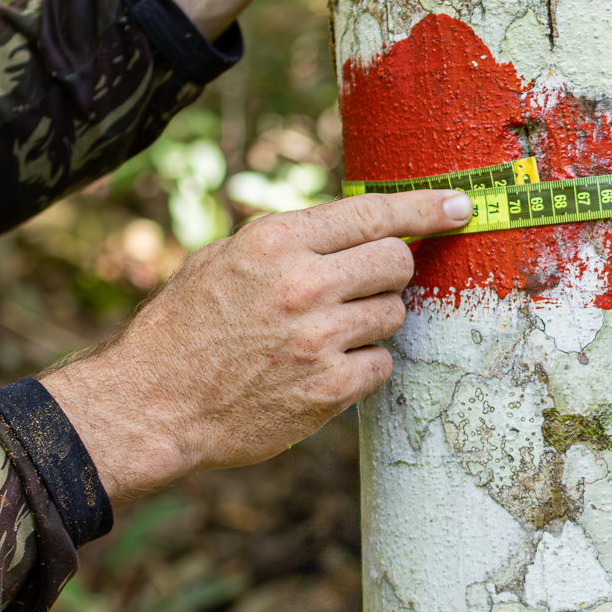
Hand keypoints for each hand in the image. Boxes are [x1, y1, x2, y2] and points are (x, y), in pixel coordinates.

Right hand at [41, 190, 469, 504]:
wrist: (152, 405)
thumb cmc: (184, 329)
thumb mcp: (224, 259)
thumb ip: (290, 241)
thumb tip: (357, 226)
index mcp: (275, 241)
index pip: (373, 212)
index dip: (424, 208)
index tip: (459, 206)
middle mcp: (302, 284)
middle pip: (397, 262)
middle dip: (391, 273)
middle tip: (363, 289)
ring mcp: (318, 338)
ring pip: (394, 315)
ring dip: (372, 323)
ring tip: (324, 335)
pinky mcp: (328, 388)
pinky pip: (382, 364)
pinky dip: (363, 367)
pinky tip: (323, 369)